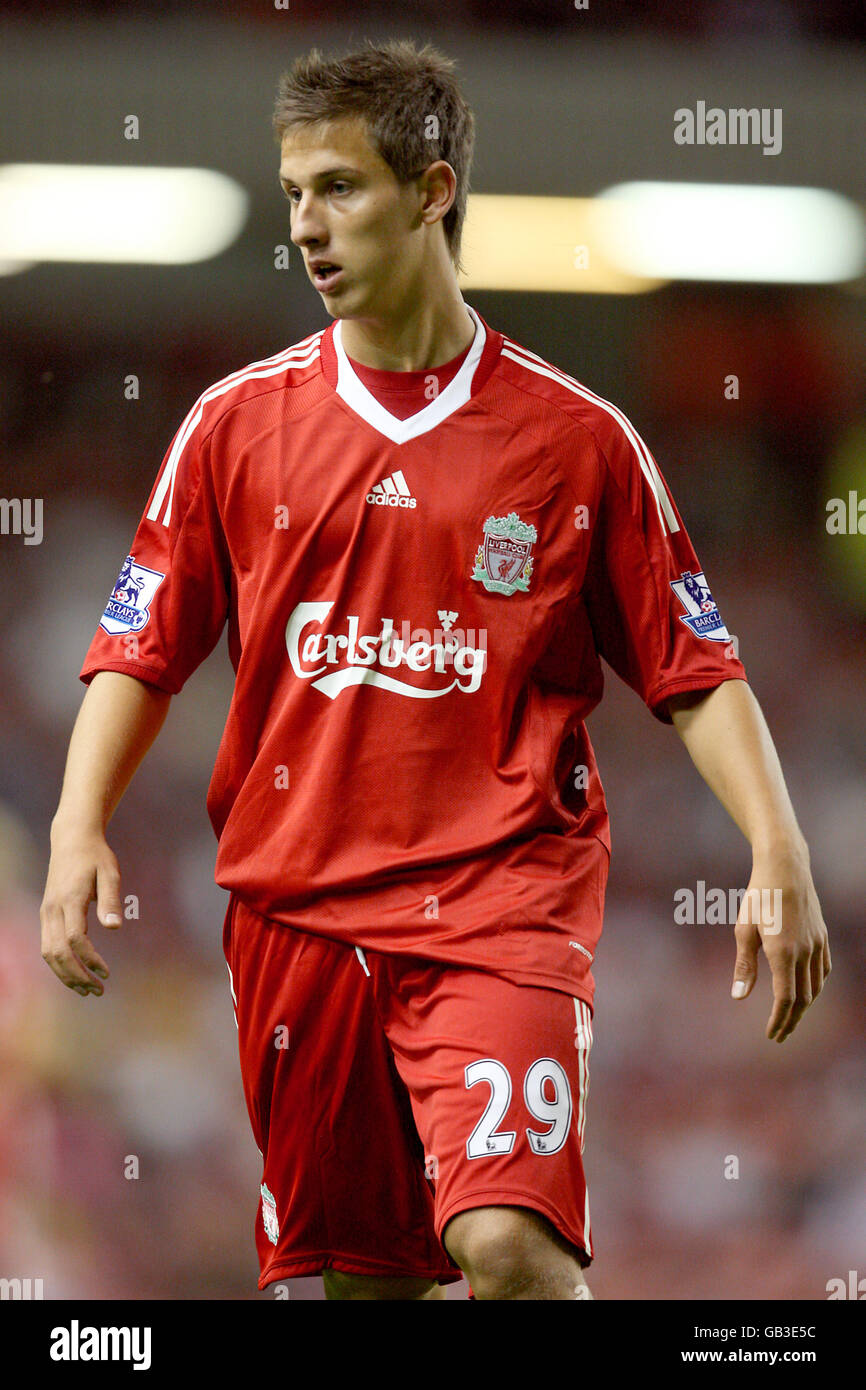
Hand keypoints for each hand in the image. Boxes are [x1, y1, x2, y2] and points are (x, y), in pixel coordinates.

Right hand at [40, 824, 121, 996]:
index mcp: (70, 899)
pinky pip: (47, 946)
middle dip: (77, 976)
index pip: (76, 939)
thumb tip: (115, 928)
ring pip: (48, 953)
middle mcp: (53, 909)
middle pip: (57, 952)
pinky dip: (59, 965)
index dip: (90, 959)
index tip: (107, 972)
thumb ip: (111, 900)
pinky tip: (76, 974)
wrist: (72, 839)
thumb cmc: (96, 856)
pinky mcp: (46, 914)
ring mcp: (46, 912)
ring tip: (88, 990)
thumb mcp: (110, 872)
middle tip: (99, 990)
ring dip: (66, 975)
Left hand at [731, 856, 829, 1041]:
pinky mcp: (822, 936)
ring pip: (816, 986)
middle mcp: (805, 952)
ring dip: (804, 1007)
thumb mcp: (744, 929)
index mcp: (783, 953)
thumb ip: (744, 966)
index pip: (785, 999)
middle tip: (780, 1035)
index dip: (779, 1020)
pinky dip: (816, 986)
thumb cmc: (759, 897)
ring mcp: (817, 944)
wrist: (786, 868)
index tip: (771, 1035)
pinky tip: (808, 990)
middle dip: (791, 1021)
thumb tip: (739, 997)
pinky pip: (823, 970)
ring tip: (791, 1019)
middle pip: (803, 999)